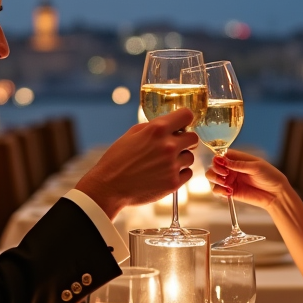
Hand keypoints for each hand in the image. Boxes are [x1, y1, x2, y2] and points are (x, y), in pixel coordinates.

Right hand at [75, 108, 198, 218]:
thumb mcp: (131, 134)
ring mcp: (172, 165)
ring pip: (190, 157)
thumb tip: (170, 125)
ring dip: (180, 159)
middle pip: (193, 138)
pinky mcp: (174, 183)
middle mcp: (168, 146)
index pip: (186, 115)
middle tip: (173, 147)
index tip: (182, 125)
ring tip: (163, 163)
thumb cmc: (117, 159)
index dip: (184, 120)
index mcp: (157, 129)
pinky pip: (188, 173)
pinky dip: (179, 173)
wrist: (109, 187)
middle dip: (185, 141)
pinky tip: (164, 174)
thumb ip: (153, 127)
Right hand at [206, 150, 289, 210]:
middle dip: (215, 170)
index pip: (221, 156)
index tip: (221, 163)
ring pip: (213, 178)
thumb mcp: (256, 167)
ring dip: (215, 180)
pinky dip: (219, 191)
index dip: (218, 159)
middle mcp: (232, 169)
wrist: (276, 193)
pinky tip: (229, 192)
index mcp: (238, 159)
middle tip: (224, 174)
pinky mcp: (230, 192)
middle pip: (214, 167)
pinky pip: (218, 191)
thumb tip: (223, 160)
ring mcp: (230, 181)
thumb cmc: (270, 176)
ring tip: (226, 183)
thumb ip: (238, 164)